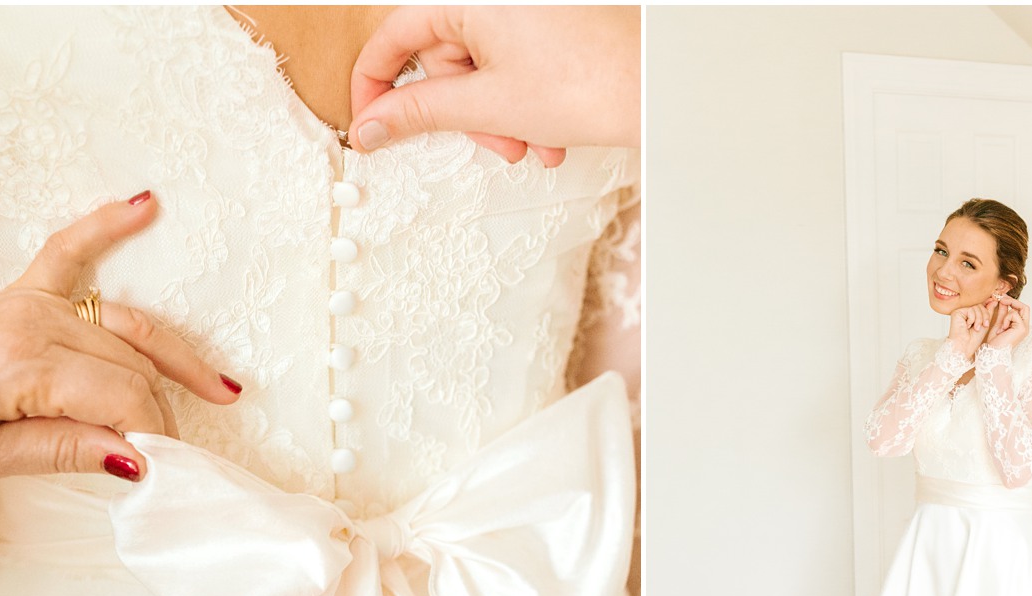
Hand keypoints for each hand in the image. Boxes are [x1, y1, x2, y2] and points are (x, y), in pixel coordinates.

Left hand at [0, 193, 239, 486]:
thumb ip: (61, 452)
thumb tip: (135, 458)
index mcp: (22, 368)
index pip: (123, 399)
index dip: (153, 437)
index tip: (166, 472)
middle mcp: (33, 324)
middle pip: (132, 367)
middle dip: (162, 412)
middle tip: (179, 458)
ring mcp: (30, 303)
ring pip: (127, 327)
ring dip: (175, 357)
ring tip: (222, 391)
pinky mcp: (21, 293)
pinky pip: (72, 251)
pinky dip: (107, 226)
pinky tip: (146, 206)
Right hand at [349, 6, 639, 168]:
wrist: (660, 89)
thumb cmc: (588, 85)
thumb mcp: (488, 106)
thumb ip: (420, 113)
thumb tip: (371, 125)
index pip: (395, 34)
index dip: (377, 85)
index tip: (373, 124)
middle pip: (445, 56)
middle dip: (467, 112)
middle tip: (496, 145)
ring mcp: (525, 8)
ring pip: (482, 67)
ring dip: (499, 117)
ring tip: (534, 144)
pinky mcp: (550, 23)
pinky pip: (514, 62)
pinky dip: (524, 102)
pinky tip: (550, 132)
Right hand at [945, 297, 999, 360]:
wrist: (965, 347)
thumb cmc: (974, 339)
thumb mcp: (985, 323)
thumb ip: (988, 311)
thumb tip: (994, 300)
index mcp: (971, 314)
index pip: (982, 305)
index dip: (988, 307)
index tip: (994, 305)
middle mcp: (965, 311)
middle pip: (980, 305)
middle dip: (985, 315)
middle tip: (984, 325)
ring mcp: (960, 311)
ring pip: (976, 307)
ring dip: (979, 319)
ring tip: (976, 328)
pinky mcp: (957, 312)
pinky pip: (971, 309)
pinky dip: (972, 319)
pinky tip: (967, 326)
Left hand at [989, 296, 1030, 350]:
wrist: (993, 352)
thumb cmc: (995, 342)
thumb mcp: (998, 323)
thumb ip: (1002, 312)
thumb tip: (1003, 300)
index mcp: (1020, 326)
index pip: (1022, 309)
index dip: (1012, 302)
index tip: (1001, 298)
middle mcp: (1025, 326)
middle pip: (1025, 307)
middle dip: (1012, 301)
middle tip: (1001, 299)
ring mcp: (1025, 327)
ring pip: (1020, 309)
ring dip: (1007, 313)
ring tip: (1001, 325)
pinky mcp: (1022, 328)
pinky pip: (1014, 314)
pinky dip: (1006, 319)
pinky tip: (1002, 329)